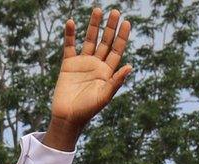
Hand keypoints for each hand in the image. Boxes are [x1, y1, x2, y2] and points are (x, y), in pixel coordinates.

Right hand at [43, 7, 131, 150]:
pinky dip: (70, 35)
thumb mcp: (104, 97)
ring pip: (89, 40)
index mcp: (107, 72)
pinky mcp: (68, 64)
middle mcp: (96, 65)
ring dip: (93, 25)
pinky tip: (72, 22)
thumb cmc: (88, 110)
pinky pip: (70, 46)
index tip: (127, 22)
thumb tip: (130, 66)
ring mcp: (82, 63)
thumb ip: (116, 81)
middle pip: (105, 42)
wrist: (67, 117)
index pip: (117, 50)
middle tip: (115, 11)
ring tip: (97, 10)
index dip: (122, 37)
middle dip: (110, 27)